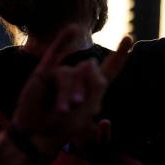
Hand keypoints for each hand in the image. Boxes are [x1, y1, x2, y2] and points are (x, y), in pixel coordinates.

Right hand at [10, 26, 130, 153]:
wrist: (35, 135)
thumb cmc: (60, 128)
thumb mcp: (85, 112)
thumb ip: (94, 88)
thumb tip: (90, 61)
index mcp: (92, 91)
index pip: (110, 69)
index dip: (121, 55)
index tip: (129, 37)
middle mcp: (77, 79)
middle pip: (92, 72)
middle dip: (86, 89)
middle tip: (78, 106)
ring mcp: (60, 74)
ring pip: (71, 74)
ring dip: (68, 94)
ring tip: (63, 110)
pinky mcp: (43, 72)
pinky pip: (54, 52)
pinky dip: (63, 39)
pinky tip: (73, 29)